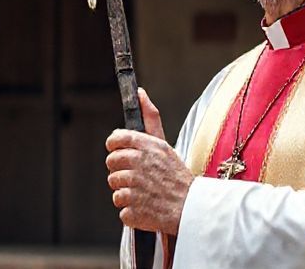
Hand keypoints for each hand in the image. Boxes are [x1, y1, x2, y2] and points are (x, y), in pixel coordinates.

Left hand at [105, 89, 192, 234]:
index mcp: (147, 147)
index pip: (115, 140)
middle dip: (121, 170)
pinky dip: (132, 211)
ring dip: (126, 191)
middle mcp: (139, 165)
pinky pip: (121, 208)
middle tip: (138, 176)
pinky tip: (146, 206)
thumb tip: (139, 93)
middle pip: (111, 164)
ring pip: (114, 186)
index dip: (115, 147)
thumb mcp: (164, 144)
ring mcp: (134, 188)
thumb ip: (149, 118)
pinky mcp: (133, 210)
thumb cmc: (177, 176)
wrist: (193, 208)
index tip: (120, 153)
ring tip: (144, 192)